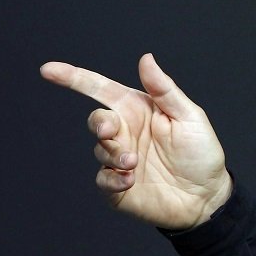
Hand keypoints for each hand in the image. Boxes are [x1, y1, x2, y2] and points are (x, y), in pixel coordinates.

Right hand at [41, 53, 232, 230]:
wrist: (207, 196)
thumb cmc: (201, 152)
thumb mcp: (189, 116)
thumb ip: (164, 89)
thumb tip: (145, 58)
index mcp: (139, 110)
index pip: (102, 89)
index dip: (74, 78)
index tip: (48, 69)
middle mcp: (126, 132)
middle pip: (96, 120)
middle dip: (99, 123)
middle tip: (111, 130)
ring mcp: (119, 159)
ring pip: (99, 149)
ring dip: (113, 154)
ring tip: (135, 163)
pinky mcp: (116, 186)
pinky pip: (102, 179)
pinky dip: (112, 178)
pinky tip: (131, 180)